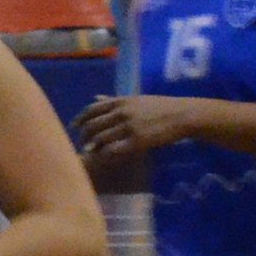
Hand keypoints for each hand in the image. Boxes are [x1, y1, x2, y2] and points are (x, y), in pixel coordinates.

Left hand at [75, 95, 191, 157]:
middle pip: (93, 125)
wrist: (181, 115)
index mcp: (120, 101)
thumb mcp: (135, 99)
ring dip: (93, 146)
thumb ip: (113, 100)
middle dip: (84, 135)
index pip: (92, 110)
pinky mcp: (137, 141)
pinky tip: (103, 157)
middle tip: (83, 143)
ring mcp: (128, 127)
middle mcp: (121, 112)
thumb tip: (94, 97)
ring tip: (91, 152)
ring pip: (101, 138)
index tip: (74, 127)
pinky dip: (105, 154)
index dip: (80, 119)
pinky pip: (114, 149)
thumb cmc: (159, 106)